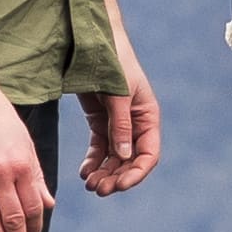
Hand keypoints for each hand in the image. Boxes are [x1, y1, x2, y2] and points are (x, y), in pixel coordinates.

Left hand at [86, 56, 161, 195]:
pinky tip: (84, 172)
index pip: (148, 154)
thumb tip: (124, 157)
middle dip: (116, 177)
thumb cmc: (113, 62)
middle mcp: (135, 123)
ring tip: (89, 184)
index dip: (136, 173)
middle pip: (130, 160)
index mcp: (148, 116)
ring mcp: (117, 123)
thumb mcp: (118, 94)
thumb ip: (120, 125)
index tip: (118, 185)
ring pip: (114, 157)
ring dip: (104, 173)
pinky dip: (93, 161)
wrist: (94, 41)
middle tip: (97, 189)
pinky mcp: (100, 120)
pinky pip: (99, 148)